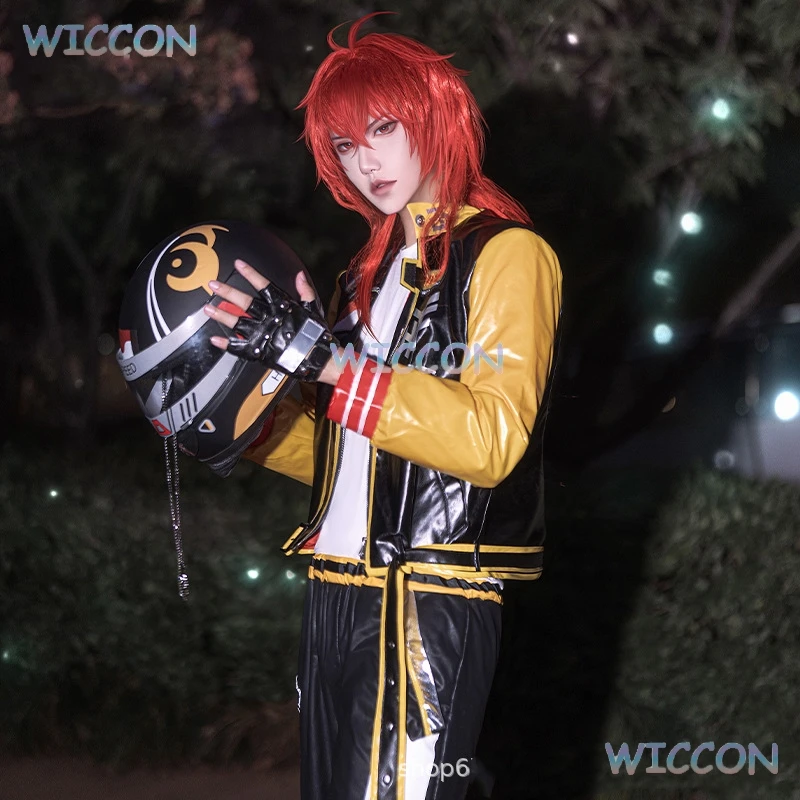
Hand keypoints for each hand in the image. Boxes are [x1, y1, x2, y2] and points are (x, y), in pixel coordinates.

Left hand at [204, 259, 342, 384]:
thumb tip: (299, 275)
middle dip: (227, 291)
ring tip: (207, 309)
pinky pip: (239, 347)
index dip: (251, 274)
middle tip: (212, 284)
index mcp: (282, 306)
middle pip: (244, 301)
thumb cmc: (317, 334)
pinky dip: (226, 344)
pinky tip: (214, 339)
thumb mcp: (314, 309)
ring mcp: (262, 334)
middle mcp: (269, 317)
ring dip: (221, 315)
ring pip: (237, 322)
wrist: (317, 358)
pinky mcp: (259, 351)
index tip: (238, 264)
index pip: (264, 285)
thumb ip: (305, 291)